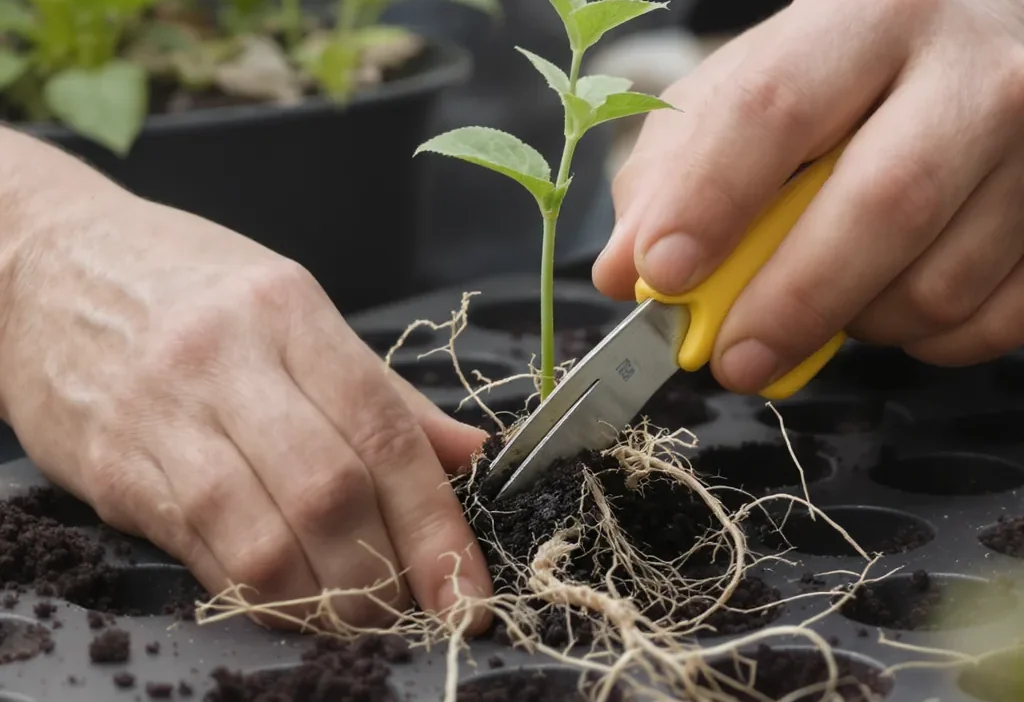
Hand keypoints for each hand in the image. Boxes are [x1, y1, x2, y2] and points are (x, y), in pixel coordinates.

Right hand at [0, 169, 492, 630]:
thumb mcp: (295, 308)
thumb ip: (383, 392)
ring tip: (356, 617)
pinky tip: (290, 601)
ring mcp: (162, 415)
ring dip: (324, 601)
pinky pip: (201, 551)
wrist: (47, 264)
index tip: (466, 591)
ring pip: (263, 538)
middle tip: (411, 611)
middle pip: (330, 492)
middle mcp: (227, 359)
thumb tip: (471, 457)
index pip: (383, 431)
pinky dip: (259, 595)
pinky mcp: (113, 467)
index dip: (435, 524)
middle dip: (384, 575)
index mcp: (290, 312)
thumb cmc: (189, 285)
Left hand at [593, 0, 1023, 392]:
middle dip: (789, 304)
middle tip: (731, 360)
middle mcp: (971, 68)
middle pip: (881, 206)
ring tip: (822, 301)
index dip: (711, 200)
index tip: (661, 275)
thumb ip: (673, 173)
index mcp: (866, 16)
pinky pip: (990, 323)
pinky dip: (922, 340)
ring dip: (856, 323)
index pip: (775, 108)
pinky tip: (889, 301)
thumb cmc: (841, 78)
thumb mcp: (744, 91)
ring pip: (937, 283)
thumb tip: (622, 273)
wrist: (978, 48)